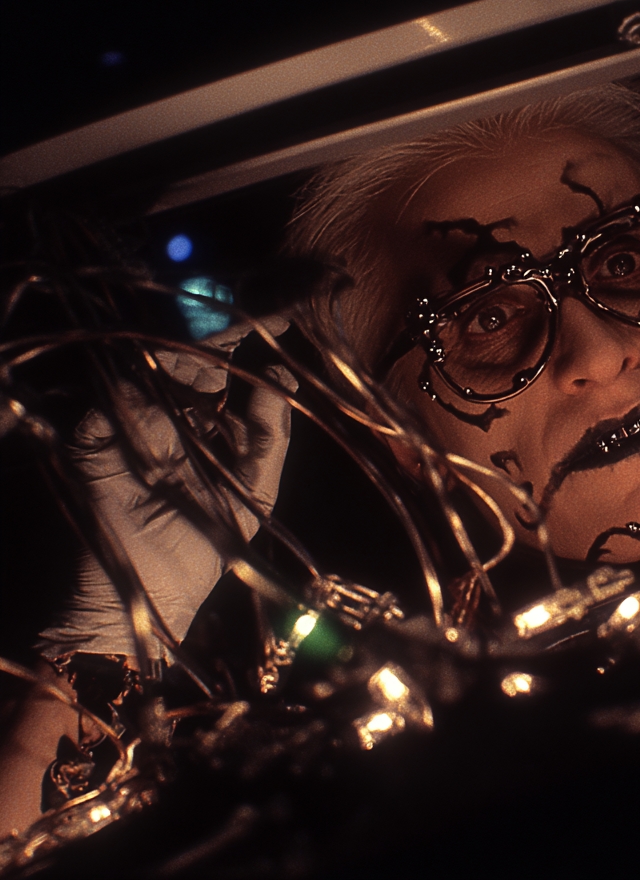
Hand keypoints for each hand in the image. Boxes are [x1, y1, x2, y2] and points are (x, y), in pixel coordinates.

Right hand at [37, 319, 296, 661]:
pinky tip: (184, 354)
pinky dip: (148, 369)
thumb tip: (282, 377)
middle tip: (268, 296)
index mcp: (203, 418)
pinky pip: (118, 388)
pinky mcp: (96, 430)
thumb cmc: (205, 549)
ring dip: (193, 333)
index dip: (251, 334)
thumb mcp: (256, 490)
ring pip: (154, 356)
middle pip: (190, 350)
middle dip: (226, 320)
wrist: (150, 596)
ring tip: (237, 315)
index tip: (290, 306)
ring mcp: (130, 414)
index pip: (223, 363)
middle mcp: (165, 407)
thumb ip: (270, 435)